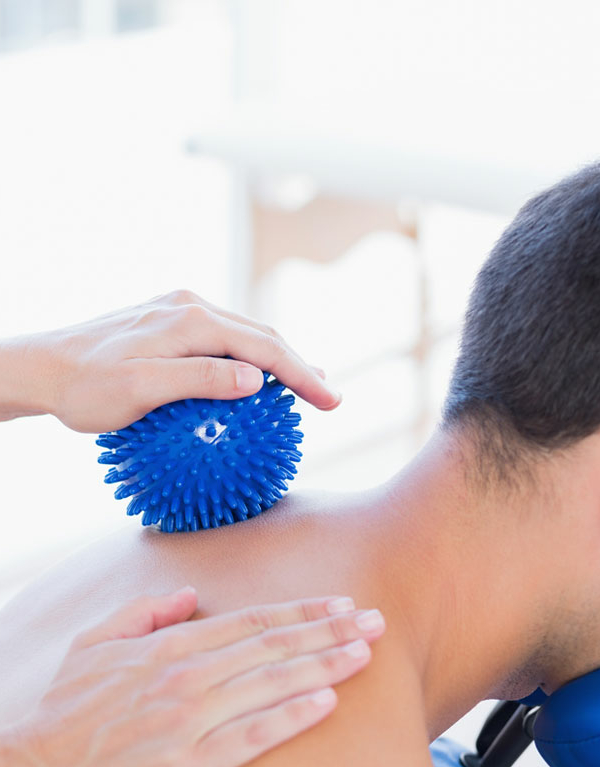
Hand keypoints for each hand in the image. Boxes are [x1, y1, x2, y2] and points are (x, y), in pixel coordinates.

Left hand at [0, 289, 340, 429]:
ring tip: (306, 386)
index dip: (301, 373)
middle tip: (330, 399)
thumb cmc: (85, 387)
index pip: (263, 345)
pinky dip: (249, 360)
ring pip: (245, 334)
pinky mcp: (170, 324)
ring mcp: (180, 312)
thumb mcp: (140, 389)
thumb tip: (255, 379)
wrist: (42, 367)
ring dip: (277, 361)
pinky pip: (223, 341)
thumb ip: (199, 380)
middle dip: (299, 365)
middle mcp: (191, 306)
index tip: (330, 400)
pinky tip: (255, 381)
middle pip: (262, 334)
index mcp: (191, 319)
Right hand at [0, 588, 384, 766]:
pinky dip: (293, 716)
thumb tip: (191, 595)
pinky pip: (252, 735)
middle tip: (376, 620)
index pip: (252, 622)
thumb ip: (145, 613)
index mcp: (170, 647)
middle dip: (330, 630)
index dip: (303, 611)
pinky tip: (328, 703)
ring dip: (325, 664)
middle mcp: (187, 676)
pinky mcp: (190, 766)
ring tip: (366, 653)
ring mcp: (190, 720)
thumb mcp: (93, 645)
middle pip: (274, 646)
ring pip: (272, 683)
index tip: (343, 603)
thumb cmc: (63, 714)